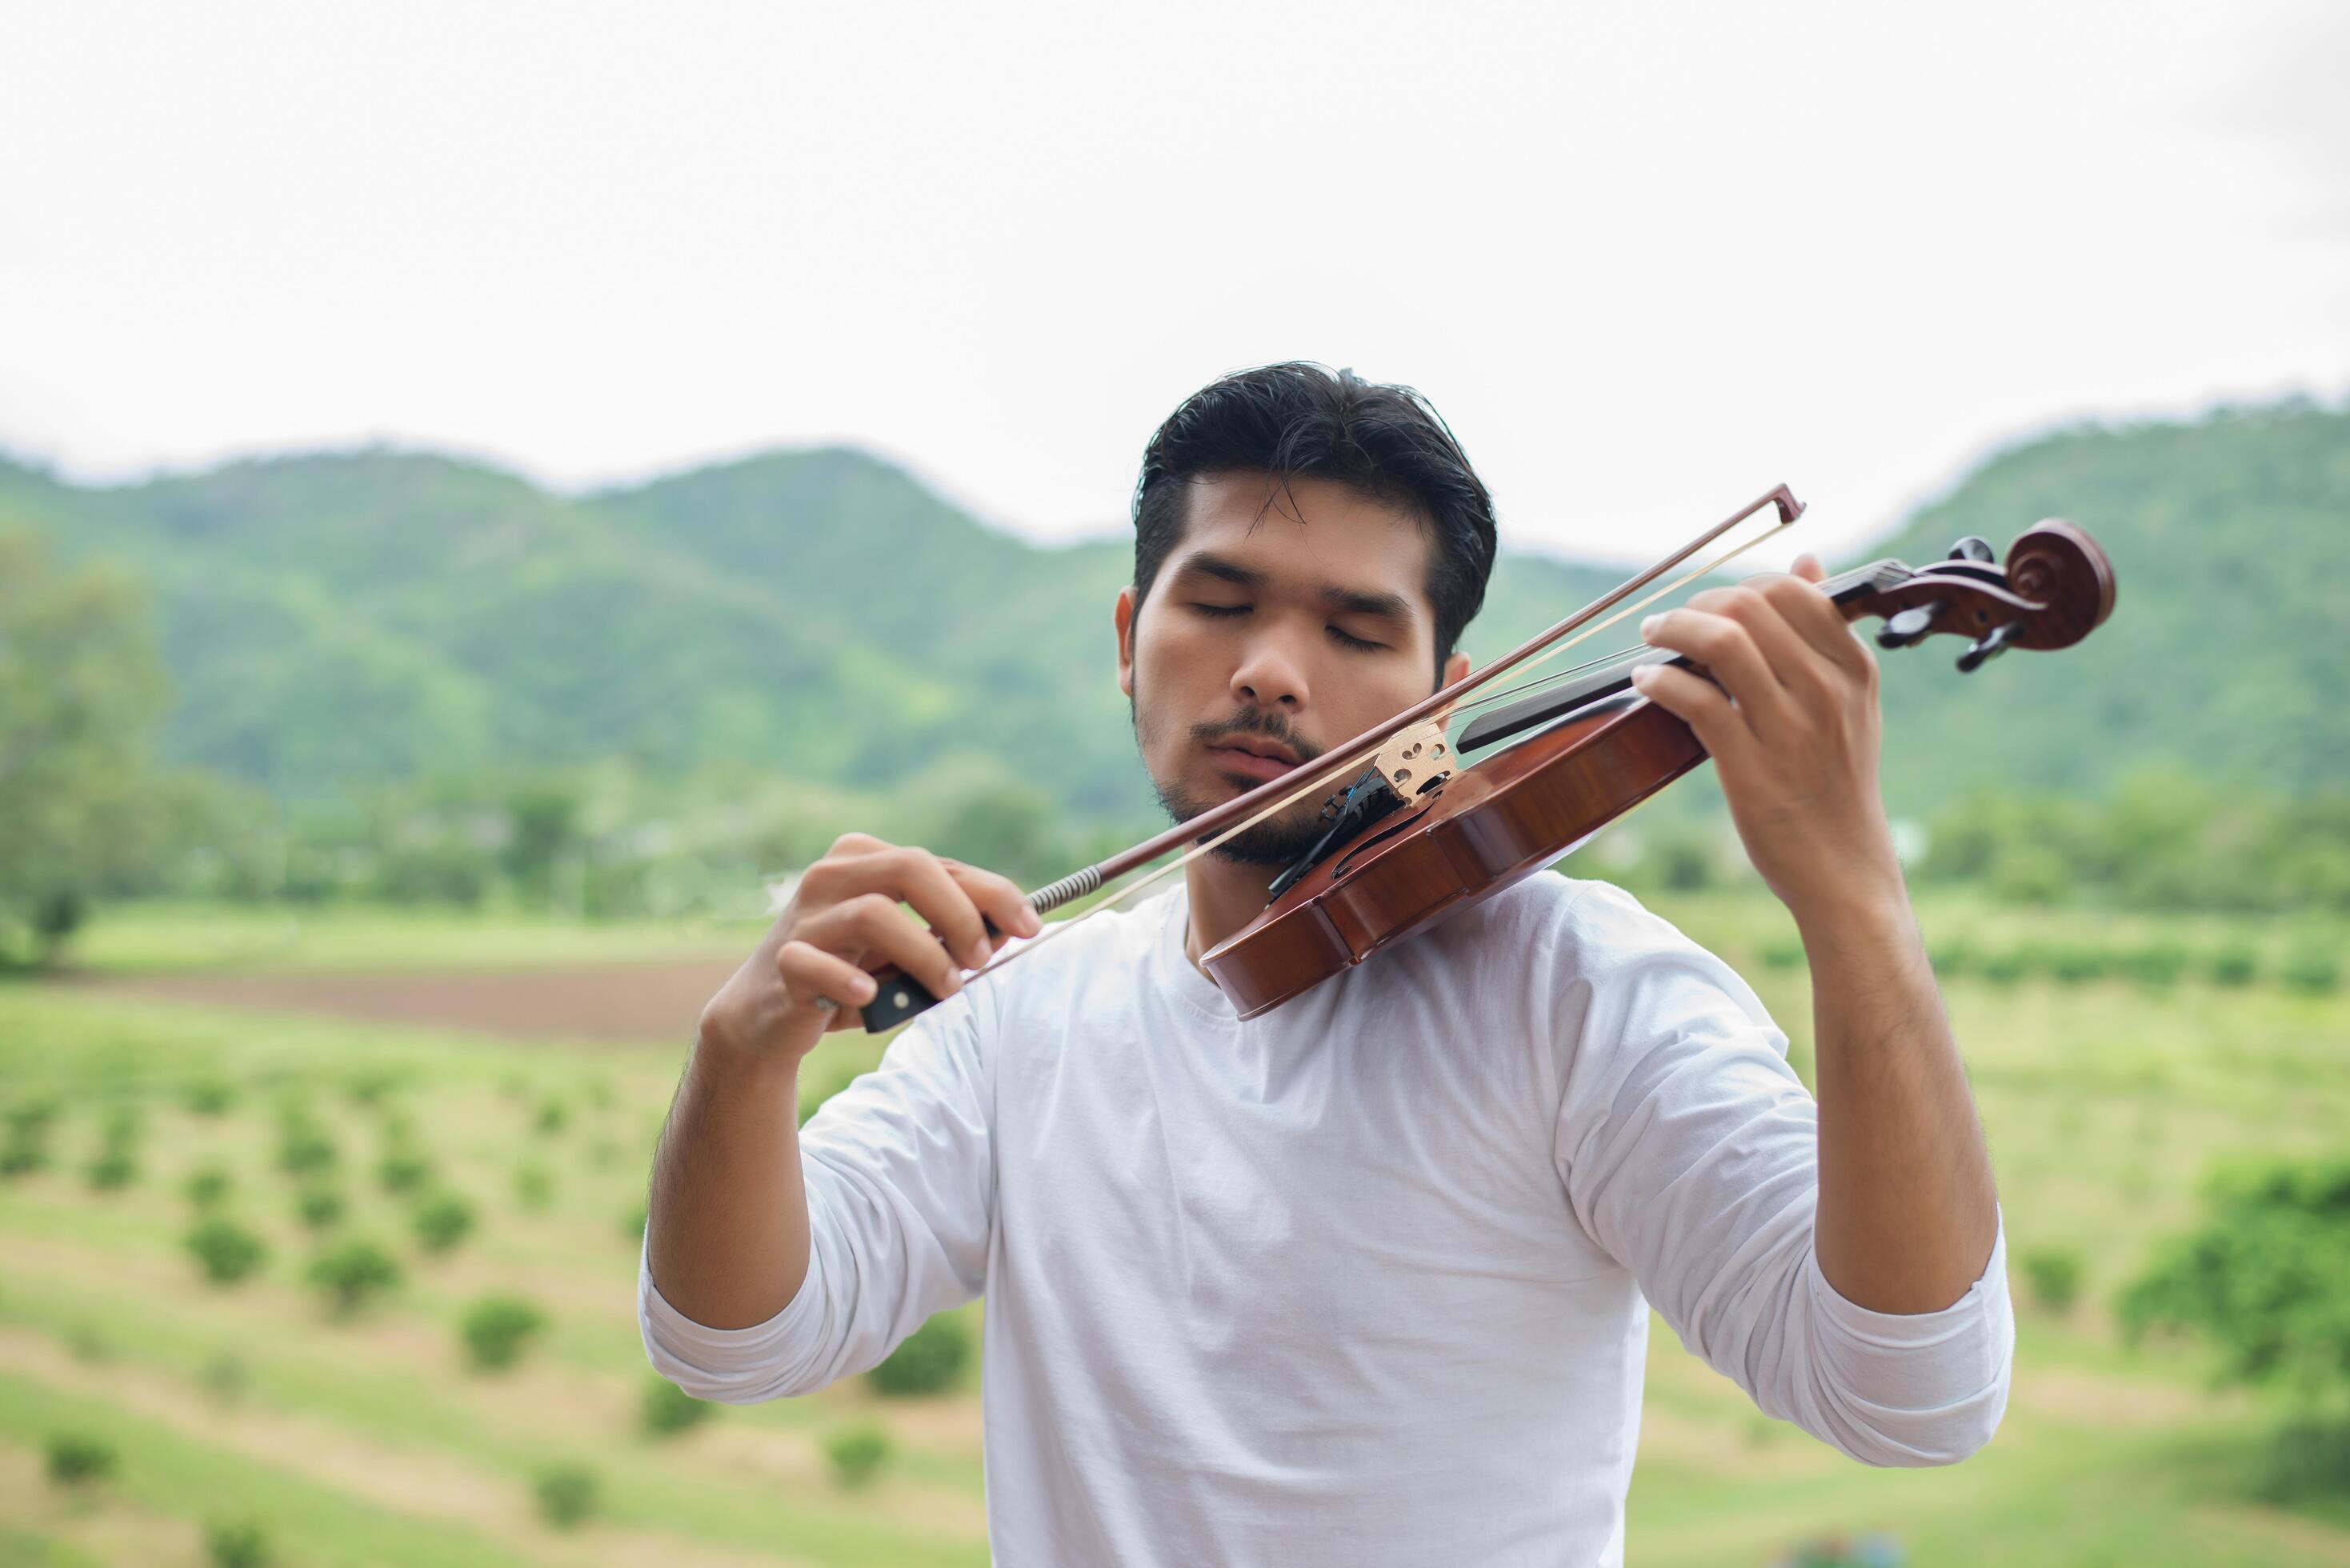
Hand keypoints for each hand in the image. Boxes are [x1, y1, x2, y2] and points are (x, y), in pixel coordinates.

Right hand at [697, 833, 1039, 1065]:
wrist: (768, 1016)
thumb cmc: (849, 973)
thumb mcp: (904, 948)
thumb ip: (948, 932)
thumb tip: (1013, 928)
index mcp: (866, 858)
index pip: (941, 863)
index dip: (993, 893)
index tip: (1029, 926)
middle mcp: (832, 874)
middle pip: (911, 868)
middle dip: (960, 914)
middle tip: (982, 959)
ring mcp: (804, 915)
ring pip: (873, 913)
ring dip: (923, 954)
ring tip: (946, 989)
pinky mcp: (783, 960)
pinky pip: (815, 963)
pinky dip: (848, 980)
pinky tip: (871, 996)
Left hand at [1630, 554, 1903, 923]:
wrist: (1844, 869)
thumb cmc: (1837, 784)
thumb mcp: (1851, 702)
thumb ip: (1825, 635)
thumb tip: (1805, 562)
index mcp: (1853, 669)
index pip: (1792, 592)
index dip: (1739, 588)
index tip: (1712, 607)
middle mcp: (1826, 690)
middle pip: (1750, 607)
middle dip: (1697, 604)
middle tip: (1669, 622)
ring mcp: (1789, 727)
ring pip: (1723, 642)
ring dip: (1672, 630)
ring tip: (1651, 639)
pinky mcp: (1750, 765)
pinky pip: (1695, 699)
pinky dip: (1660, 680)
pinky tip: (1646, 681)